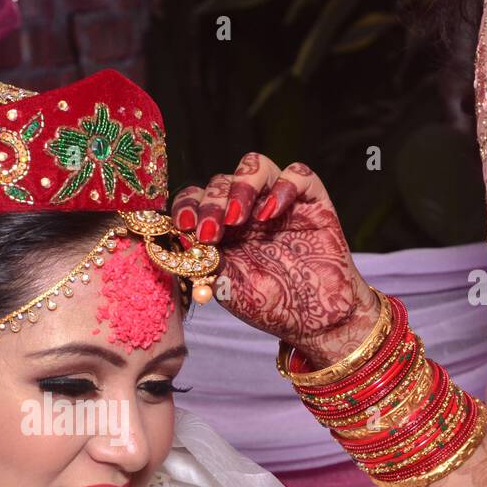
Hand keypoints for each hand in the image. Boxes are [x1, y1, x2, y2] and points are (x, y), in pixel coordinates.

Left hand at [170, 154, 376, 366]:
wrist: (315, 320)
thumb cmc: (269, 306)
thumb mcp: (227, 287)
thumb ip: (202, 263)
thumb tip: (171, 245)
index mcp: (221, 228)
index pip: (196, 199)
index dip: (186, 205)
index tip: (183, 224)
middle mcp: (247, 210)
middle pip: (220, 181)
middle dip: (211, 203)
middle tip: (210, 231)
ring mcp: (278, 202)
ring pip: (255, 166)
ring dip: (241, 186)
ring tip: (238, 218)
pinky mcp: (312, 201)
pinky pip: (298, 174)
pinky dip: (283, 186)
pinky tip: (271, 213)